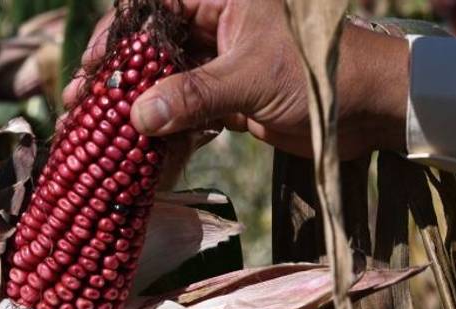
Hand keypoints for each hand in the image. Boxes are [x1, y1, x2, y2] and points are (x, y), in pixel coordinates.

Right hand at [64, 0, 409, 158]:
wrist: (373, 110)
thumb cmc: (321, 75)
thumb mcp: (251, 78)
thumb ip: (194, 95)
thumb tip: (136, 116)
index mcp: (222, 0)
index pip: (154, 7)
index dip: (119, 33)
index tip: (93, 65)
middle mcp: (218, 26)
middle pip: (152, 47)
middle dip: (117, 75)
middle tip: (82, 102)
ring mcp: (223, 64)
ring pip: (166, 81)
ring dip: (134, 104)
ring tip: (96, 127)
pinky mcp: (231, 99)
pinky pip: (185, 109)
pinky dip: (164, 127)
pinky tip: (137, 146)